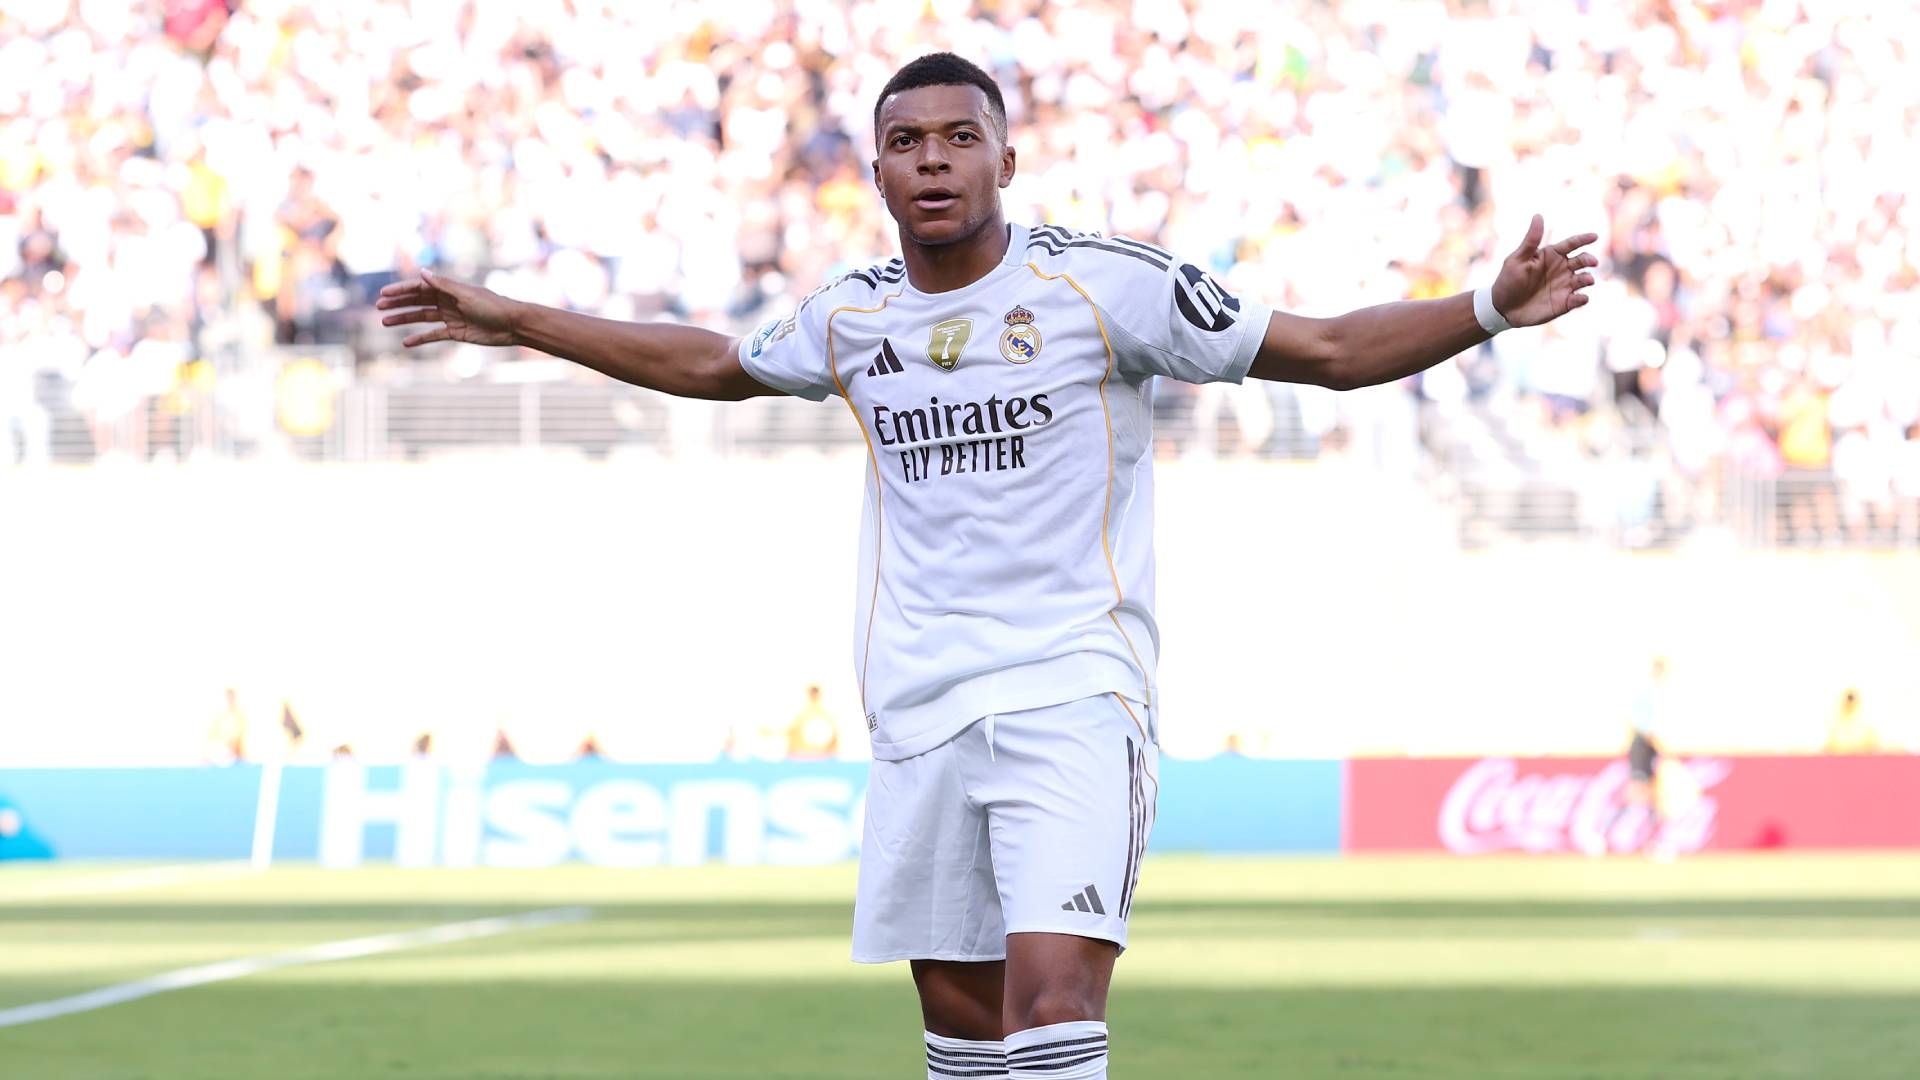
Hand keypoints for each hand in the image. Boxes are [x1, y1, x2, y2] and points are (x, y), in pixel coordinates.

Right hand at [375, 269, 518, 347]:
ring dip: (404, 319)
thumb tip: (422, 272)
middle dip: (398, 303)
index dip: (401, 290)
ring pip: (422, 317)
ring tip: (385, 322)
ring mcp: (451, 317)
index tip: (383, 294)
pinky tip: (406, 342)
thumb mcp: (465, 294)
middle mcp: (447, 301)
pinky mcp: (456, 332)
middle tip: (379, 308)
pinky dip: (420, 338)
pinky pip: (434, 335)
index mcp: (449, 288)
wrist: (512, 325)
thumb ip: (443, 285)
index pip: (419, 287)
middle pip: (417, 301)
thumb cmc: (492, 305)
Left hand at [1490, 215, 1600, 327]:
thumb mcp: (1518, 259)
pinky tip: (1581, 298)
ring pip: (1584, 279)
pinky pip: (1578, 299)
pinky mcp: (1565, 303)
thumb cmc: (1509, 280)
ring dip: (1588, 278)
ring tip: (1587, 280)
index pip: (1571, 243)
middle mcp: (1562, 268)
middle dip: (1589, 259)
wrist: (1503, 308)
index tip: (1594, 236)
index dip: (1583, 239)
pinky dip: (1582, 299)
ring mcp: (1565, 285)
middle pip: (1582, 260)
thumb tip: (1538, 215)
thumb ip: (1531, 240)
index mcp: (1552, 255)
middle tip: (1592, 261)